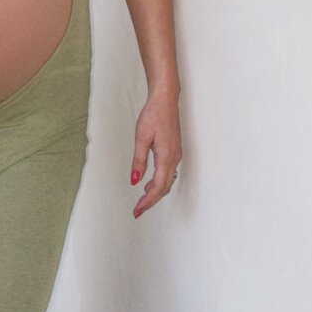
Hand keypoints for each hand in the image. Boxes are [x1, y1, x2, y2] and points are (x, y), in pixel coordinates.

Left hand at [130, 88, 181, 218]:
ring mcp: (176, 154)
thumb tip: (135, 180)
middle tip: (138, 210)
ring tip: (142, 200)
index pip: (158, 187)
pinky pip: (168, 172)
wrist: (165, 100)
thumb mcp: (141, 138)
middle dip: (151, 201)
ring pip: (167, 181)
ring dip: (155, 192)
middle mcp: (174, 158)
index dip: (148, 201)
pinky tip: (150, 182)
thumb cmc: (153, 115)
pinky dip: (159, 182)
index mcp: (166, 156)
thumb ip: (139, 160)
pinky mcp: (174, 150)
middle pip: (164, 187)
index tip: (138, 210)